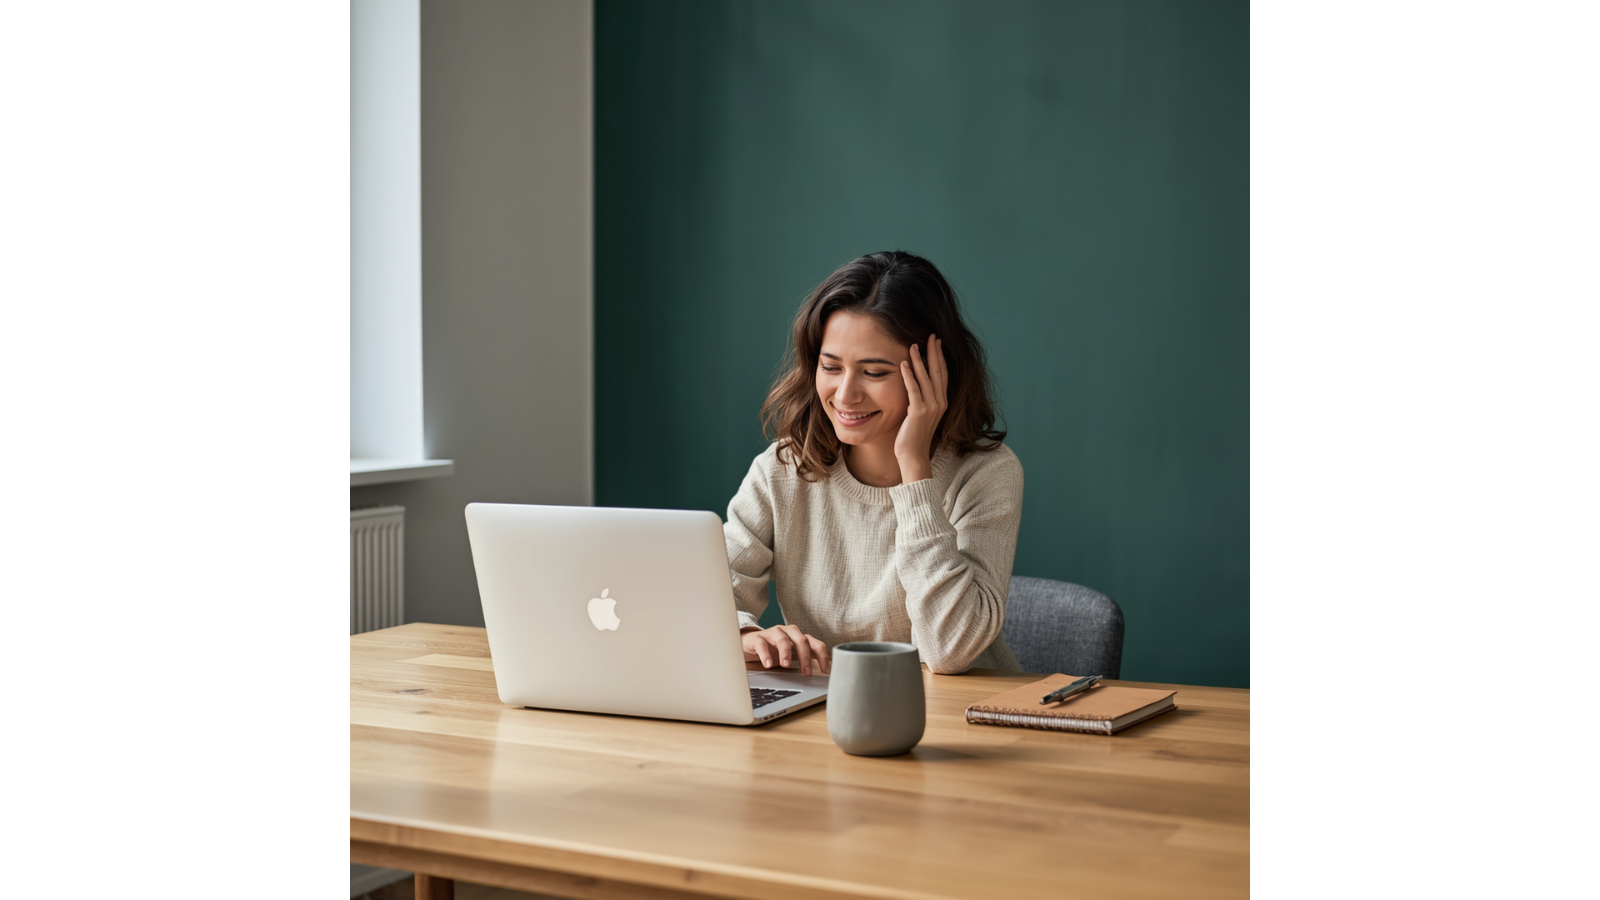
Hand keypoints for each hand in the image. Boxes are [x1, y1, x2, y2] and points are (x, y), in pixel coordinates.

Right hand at [741, 625, 829, 675]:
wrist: (750, 643)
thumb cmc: (774, 649)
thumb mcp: (792, 654)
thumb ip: (805, 659)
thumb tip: (823, 672)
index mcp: (799, 637)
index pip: (816, 644)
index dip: (822, 656)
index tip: (825, 671)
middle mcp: (788, 632)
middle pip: (802, 640)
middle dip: (805, 657)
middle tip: (806, 673)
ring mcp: (773, 633)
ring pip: (783, 639)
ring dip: (786, 652)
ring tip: (785, 665)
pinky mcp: (758, 638)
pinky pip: (762, 644)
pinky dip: (765, 654)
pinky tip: (767, 664)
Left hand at [894, 334, 947, 483]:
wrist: (913, 456)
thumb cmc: (914, 436)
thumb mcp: (921, 414)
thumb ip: (921, 399)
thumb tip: (915, 384)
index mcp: (942, 402)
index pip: (943, 374)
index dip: (940, 357)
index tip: (936, 342)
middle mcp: (940, 403)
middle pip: (938, 372)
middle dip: (934, 352)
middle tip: (931, 336)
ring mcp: (931, 408)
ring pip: (926, 378)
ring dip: (920, 360)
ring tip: (914, 345)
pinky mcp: (918, 412)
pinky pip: (914, 390)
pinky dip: (909, 376)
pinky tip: (904, 363)